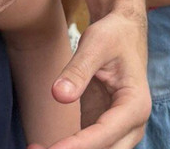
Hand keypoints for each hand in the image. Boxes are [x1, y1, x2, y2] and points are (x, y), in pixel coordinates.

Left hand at [35, 9, 150, 148]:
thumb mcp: (96, 44)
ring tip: (34, 148)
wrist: (124, 32)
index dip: (77, 146)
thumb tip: (58, 95)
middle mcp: (132, 124)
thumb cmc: (114, 35)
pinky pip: (86, 147)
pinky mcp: (102, 129)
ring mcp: (119, 130)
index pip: (105, 133)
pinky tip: (39, 147)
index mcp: (135, 104)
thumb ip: (78, 70)